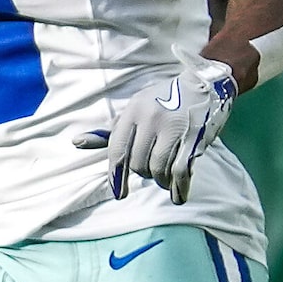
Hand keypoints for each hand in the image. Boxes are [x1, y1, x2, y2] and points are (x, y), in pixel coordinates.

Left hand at [74, 52, 238, 203]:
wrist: (206, 84)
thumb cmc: (164, 100)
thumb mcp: (136, 109)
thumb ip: (111, 130)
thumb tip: (77, 143)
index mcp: (133, 111)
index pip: (117, 149)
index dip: (116, 175)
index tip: (118, 193)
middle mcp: (151, 118)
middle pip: (138, 162)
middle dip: (143, 174)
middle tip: (152, 174)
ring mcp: (174, 128)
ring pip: (158, 168)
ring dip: (161, 181)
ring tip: (164, 181)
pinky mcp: (195, 138)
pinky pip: (181, 171)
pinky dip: (179, 188)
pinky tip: (177, 197)